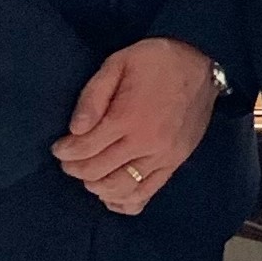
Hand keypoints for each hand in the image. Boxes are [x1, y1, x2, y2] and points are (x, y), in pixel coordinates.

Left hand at [52, 37, 218, 214]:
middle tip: (69, 159)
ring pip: (121, 189)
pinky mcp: (176, 163)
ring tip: (89, 173)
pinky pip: (147, 194)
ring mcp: (164, 157)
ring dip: (96, 186)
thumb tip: (75, 129)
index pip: (85, 149)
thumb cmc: (157, 59)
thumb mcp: (118, 63)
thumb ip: (93, 96)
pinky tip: (111, 195)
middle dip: (75, 169)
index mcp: (129, 117)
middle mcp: (147, 143)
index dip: (65, 151)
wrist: (202, 62)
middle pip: (98, 172)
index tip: (59, 147)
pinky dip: (125, 201)